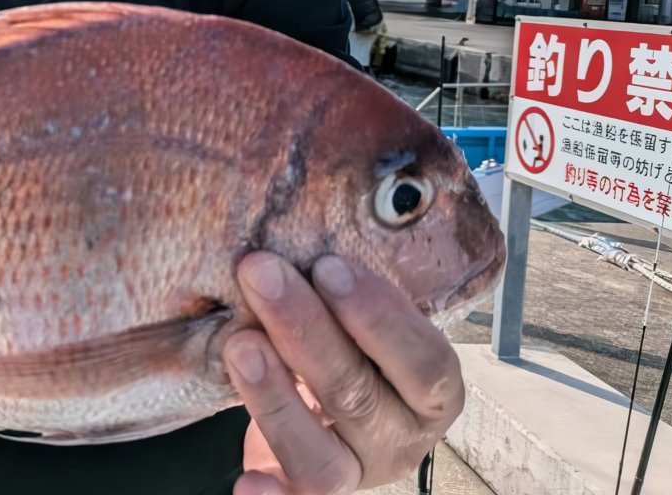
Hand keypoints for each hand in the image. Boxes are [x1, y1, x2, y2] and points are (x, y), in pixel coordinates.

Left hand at [224, 252, 462, 494]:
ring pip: (321, 459)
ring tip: (238, 342)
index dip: (378, 315)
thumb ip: (350, 279)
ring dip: (275, 397)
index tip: (327, 265)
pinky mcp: (304, 494)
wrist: (325, 405)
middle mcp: (400, 440)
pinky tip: (245, 485)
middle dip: (305, 330)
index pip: (424, 362)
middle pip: (360, 396)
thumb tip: (325, 205)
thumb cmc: (348, 334)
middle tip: (261, 272)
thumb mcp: (363, 309)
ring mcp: (353, 474)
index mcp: (432, 391)